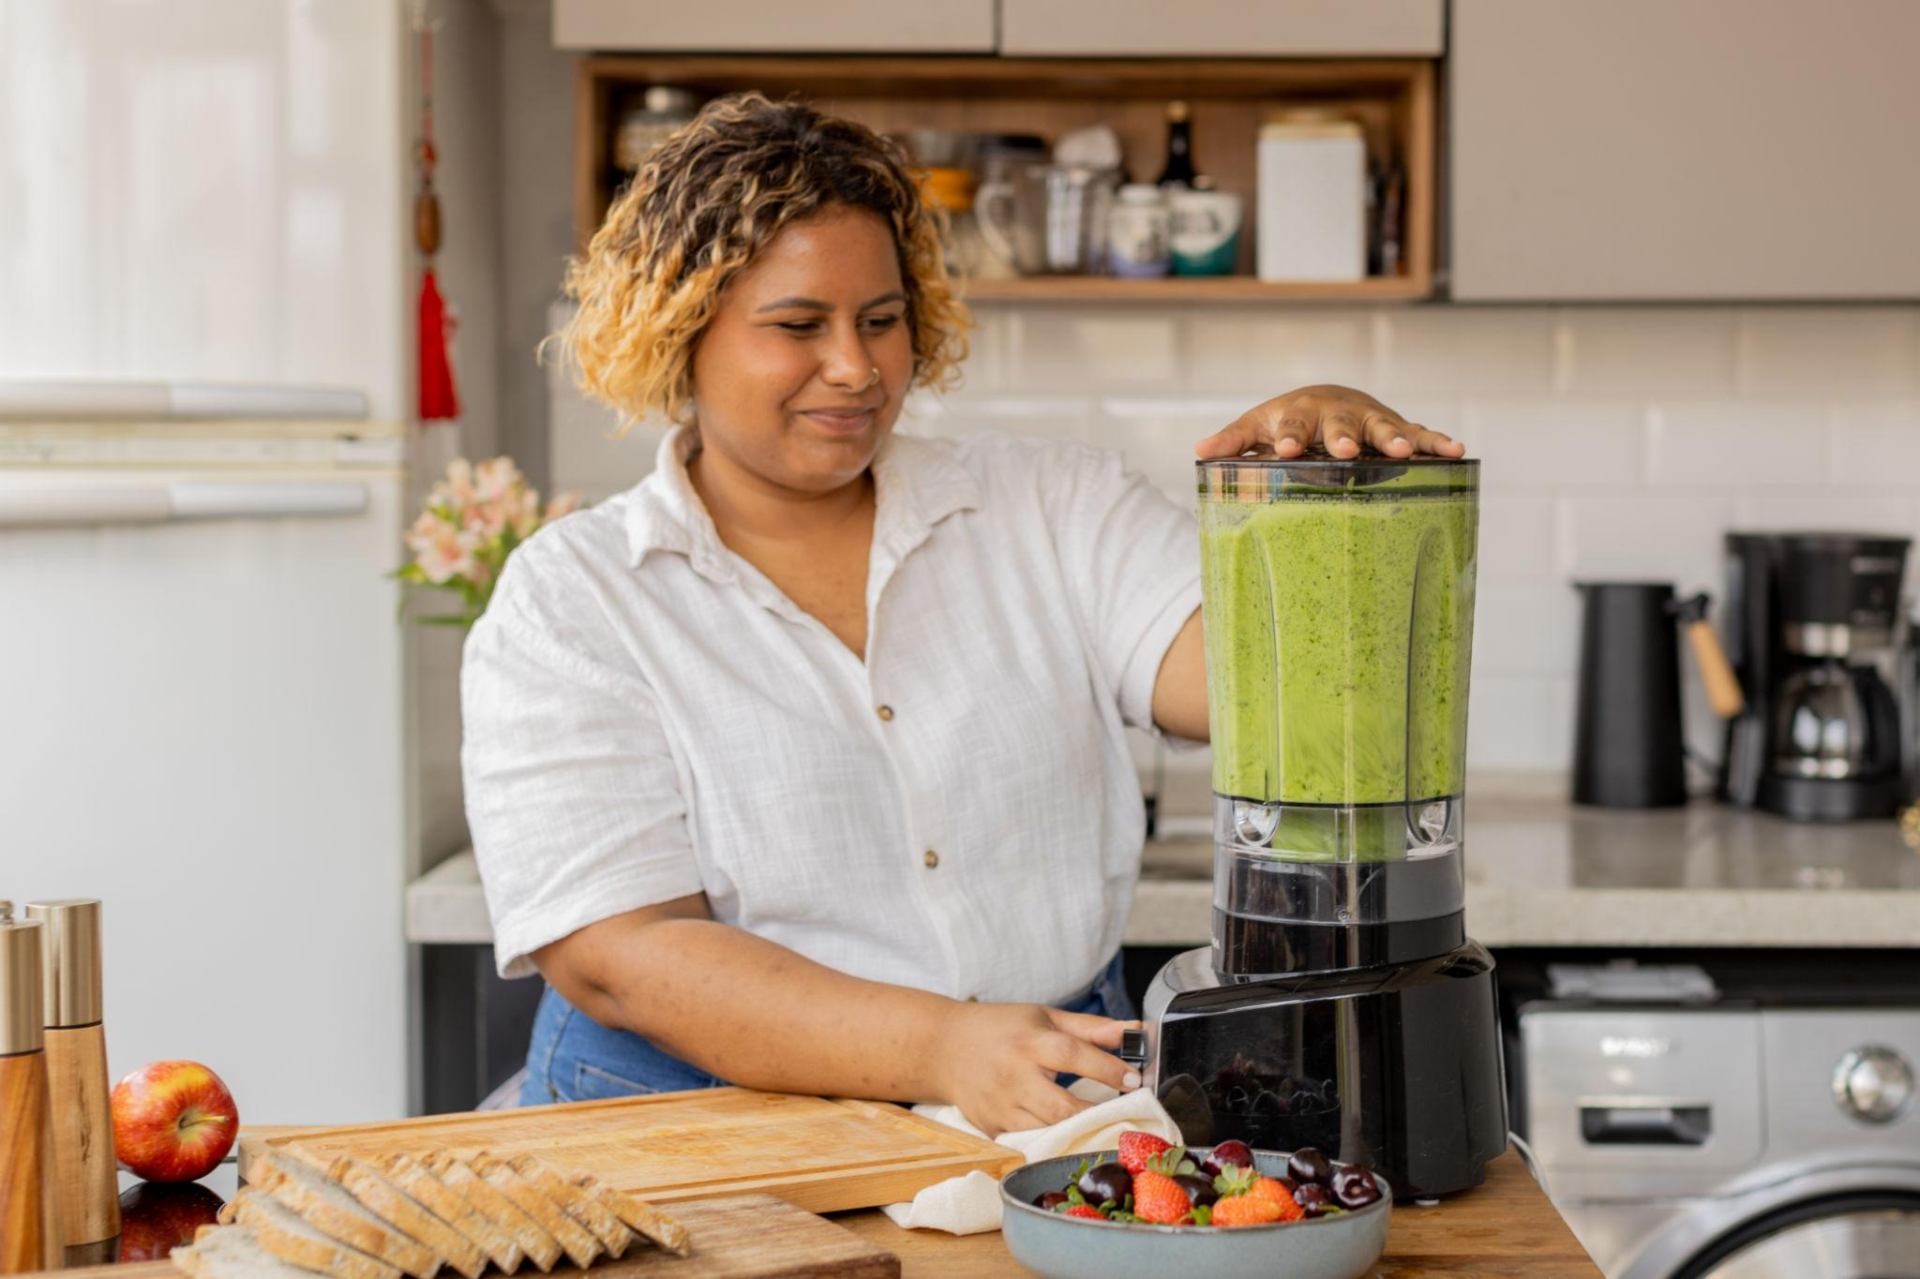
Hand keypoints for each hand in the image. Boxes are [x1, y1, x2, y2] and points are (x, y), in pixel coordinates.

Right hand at [930, 1001, 1141, 1137]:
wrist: (942, 1047)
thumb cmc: (1001, 1028)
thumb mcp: (1045, 1017)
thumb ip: (1092, 1028)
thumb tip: (1136, 1031)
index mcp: (1028, 1042)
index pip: (1073, 1055)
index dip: (1107, 1068)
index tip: (1134, 1079)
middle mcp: (1013, 1075)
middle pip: (1061, 1106)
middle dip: (1096, 1113)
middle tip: (1123, 1112)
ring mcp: (1000, 1106)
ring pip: (1047, 1130)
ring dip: (1076, 1131)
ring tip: (1100, 1125)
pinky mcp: (991, 1128)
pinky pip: (1028, 1142)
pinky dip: (1050, 1141)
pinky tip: (1067, 1136)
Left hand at [1196, 384, 1463, 460]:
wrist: (1324, 396)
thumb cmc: (1286, 420)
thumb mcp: (1257, 428)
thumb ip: (1233, 441)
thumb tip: (1200, 450)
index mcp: (1300, 414)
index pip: (1293, 426)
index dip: (1291, 438)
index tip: (1288, 451)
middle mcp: (1336, 413)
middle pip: (1341, 424)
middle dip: (1345, 436)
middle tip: (1348, 449)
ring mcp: (1368, 418)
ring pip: (1384, 426)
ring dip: (1395, 437)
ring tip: (1408, 452)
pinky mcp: (1395, 426)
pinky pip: (1420, 432)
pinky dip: (1437, 440)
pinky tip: (1457, 450)